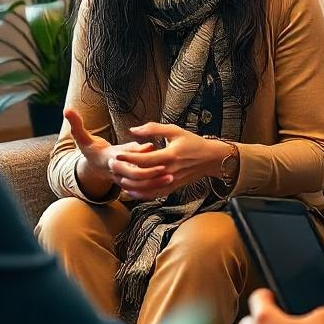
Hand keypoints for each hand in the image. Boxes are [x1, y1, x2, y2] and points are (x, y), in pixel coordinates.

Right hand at [65, 108, 172, 198]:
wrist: (93, 169)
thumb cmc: (91, 151)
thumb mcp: (82, 139)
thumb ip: (77, 125)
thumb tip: (66, 110)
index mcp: (110, 158)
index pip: (123, 158)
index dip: (136, 154)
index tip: (151, 147)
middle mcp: (119, 171)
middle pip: (134, 176)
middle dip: (151, 173)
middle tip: (168, 168)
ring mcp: (125, 179)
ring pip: (140, 186)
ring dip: (155, 183)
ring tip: (172, 177)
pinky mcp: (131, 184)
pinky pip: (142, 191)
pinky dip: (153, 189)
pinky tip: (167, 184)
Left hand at [113, 122, 229, 199]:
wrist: (210, 159)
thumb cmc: (192, 142)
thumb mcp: (174, 130)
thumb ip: (153, 129)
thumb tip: (133, 130)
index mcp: (170, 156)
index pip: (145, 160)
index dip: (129, 158)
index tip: (117, 154)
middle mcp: (170, 171)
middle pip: (143, 176)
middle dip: (125, 170)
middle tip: (112, 164)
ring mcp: (171, 182)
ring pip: (146, 189)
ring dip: (130, 185)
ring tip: (118, 177)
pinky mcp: (172, 188)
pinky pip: (154, 194)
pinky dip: (141, 194)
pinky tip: (131, 190)